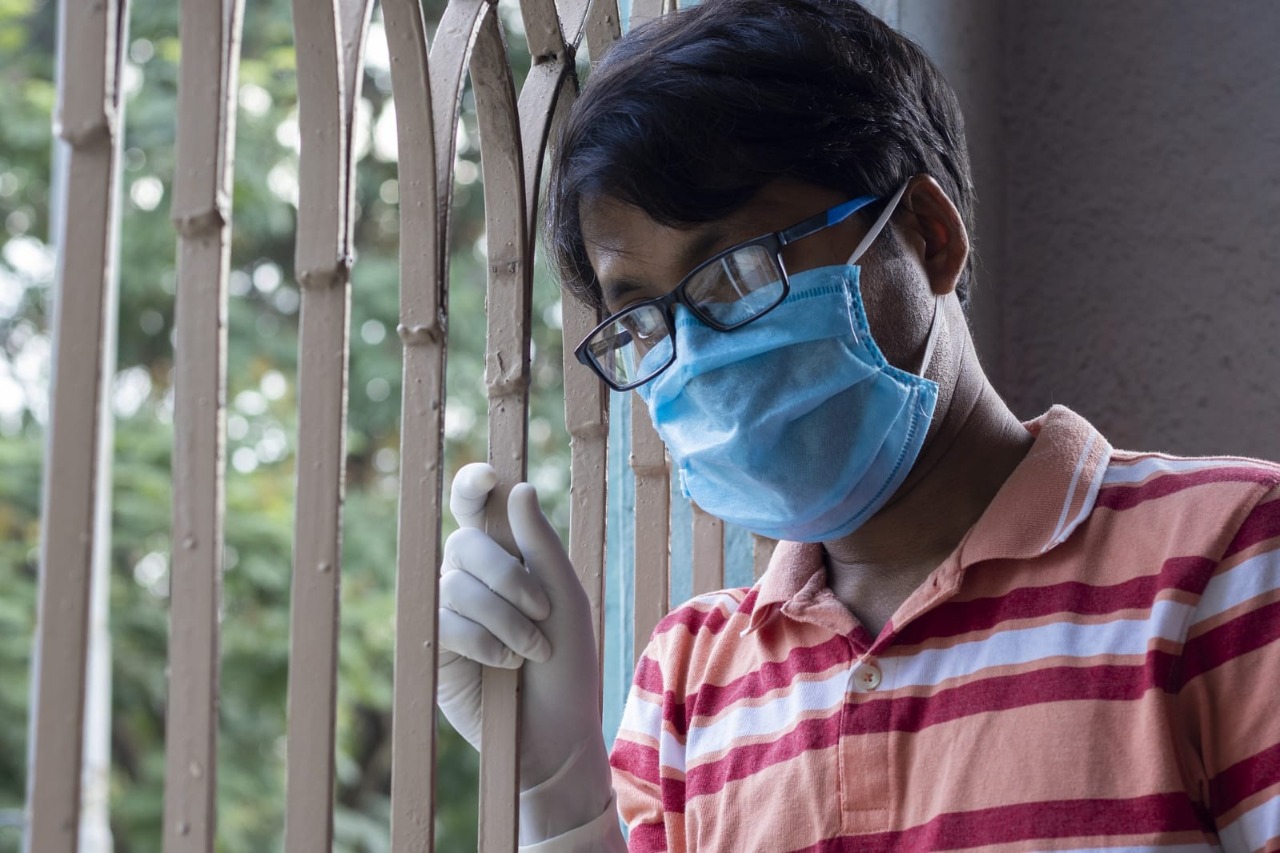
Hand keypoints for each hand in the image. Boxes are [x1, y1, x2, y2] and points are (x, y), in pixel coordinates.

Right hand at [436, 462, 604, 792]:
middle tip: (542, 611)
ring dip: (505, 619)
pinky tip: (505, 667)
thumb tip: (518, 488)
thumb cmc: (569, 662)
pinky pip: (446, 624)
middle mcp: (472, 576)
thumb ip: (541, 545)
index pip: (477, 508)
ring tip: (532, 651)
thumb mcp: (566, 597)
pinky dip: (486, 644)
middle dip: (509, 577)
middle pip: (464, 542)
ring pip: (456, 585)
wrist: (557, 731)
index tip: (486, 478)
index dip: (473, 486)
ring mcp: (449, 611)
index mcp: (507, 554)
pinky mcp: (434, 648)